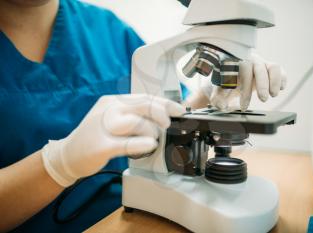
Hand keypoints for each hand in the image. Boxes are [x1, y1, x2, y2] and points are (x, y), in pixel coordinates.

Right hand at [41, 94, 184, 186]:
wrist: (67, 154)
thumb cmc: (94, 137)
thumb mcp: (111, 118)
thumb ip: (132, 116)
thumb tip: (160, 117)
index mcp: (112, 102)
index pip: (144, 97)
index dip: (165, 103)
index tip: (179, 109)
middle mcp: (108, 110)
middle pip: (142, 105)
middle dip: (161, 114)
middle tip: (166, 125)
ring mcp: (103, 127)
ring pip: (136, 122)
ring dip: (151, 131)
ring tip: (153, 139)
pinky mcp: (101, 146)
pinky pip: (126, 143)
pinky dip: (142, 143)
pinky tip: (150, 144)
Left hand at [201, 53, 286, 110]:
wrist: (232, 77)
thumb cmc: (225, 83)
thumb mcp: (219, 90)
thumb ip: (218, 98)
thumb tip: (221, 106)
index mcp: (236, 64)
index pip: (241, 74)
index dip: (245, 91)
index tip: (244, 106)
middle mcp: (249, 61)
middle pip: (258, 68)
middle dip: (262, 84)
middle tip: (263, 99)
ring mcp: (261, 63)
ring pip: (272, 66)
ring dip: (275, 81)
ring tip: (273, 95)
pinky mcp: (270, 68)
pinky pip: (280, 70)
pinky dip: (283, 78)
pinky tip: (282, 88)